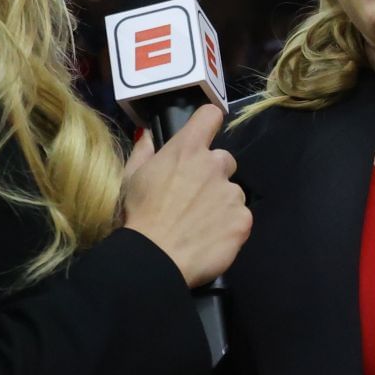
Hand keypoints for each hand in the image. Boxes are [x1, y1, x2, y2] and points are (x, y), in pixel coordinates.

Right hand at [119, 106, 251, 287]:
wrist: (155, 259)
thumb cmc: (138, 215)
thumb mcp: (131, 178)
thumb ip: (144, 151)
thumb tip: (148, 135)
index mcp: (187, 149)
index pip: (210, 115)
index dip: (208, 123)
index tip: (203, 136)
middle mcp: (215, 165)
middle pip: (225, 160)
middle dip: (213, 175)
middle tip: (193, 198)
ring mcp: (232, 193)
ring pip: (233, 192)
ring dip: (221, 203)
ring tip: (199, 224)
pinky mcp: (243, 220)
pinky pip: (240, 217)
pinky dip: (229, 226)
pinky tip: (209, 238)